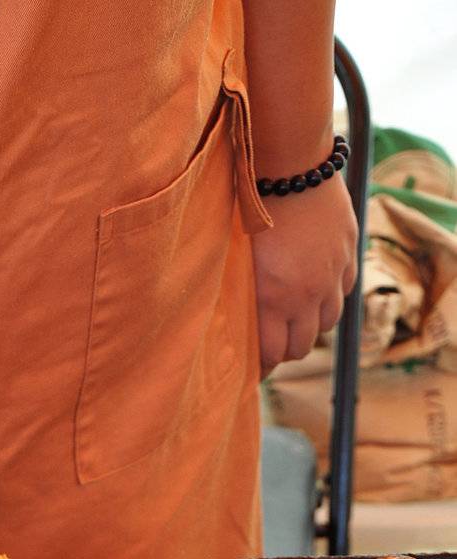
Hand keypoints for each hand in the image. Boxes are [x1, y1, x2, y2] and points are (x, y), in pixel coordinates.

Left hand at [251, 175, 358, 375]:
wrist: (289, 164)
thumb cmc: (248, 210)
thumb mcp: (235, 259)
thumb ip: (240, 296)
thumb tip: (233, 328)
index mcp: (274, 299)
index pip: (273, 355)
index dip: (261, 367)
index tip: (252, 372)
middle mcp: (307, 293)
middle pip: (301, 345)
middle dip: (284, 350)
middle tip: (271, 346)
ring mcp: (331, 273)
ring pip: (326, 322)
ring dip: (309, 326)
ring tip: (294, 319)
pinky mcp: (348, 252)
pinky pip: (344, 291)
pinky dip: (330, 298)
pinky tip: (315, 290)